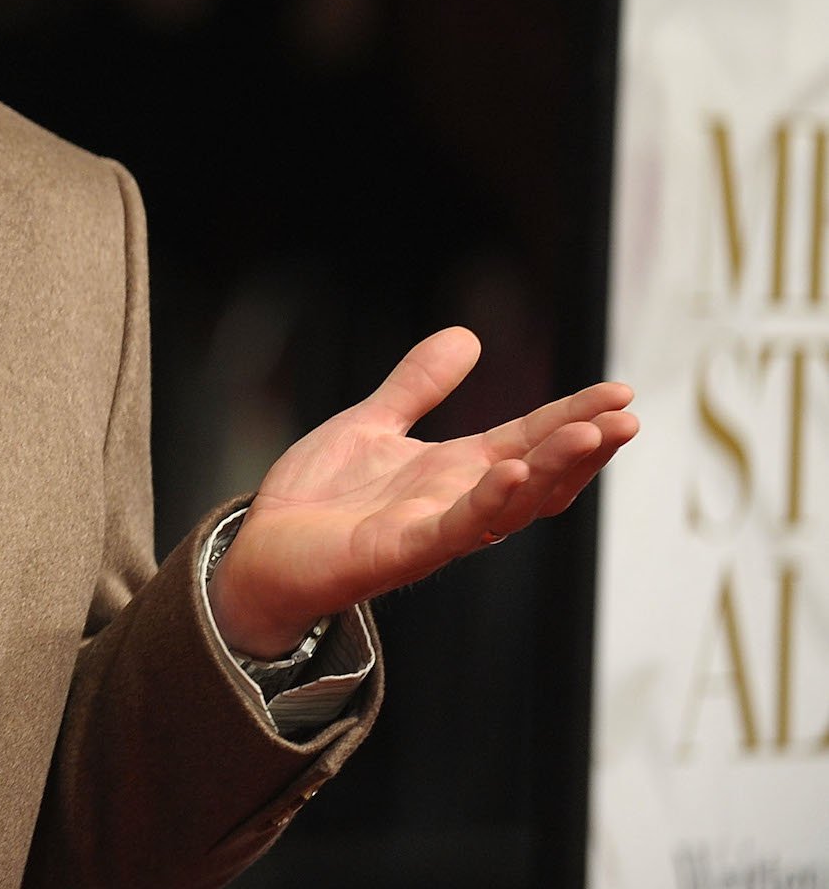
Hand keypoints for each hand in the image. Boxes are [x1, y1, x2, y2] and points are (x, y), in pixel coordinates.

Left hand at [206, 327, 636, 658]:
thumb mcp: (372, 423)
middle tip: (627, 417)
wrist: (262, 549)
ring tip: (591, 436)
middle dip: (584, 447)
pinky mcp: (401, 552)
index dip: (574, 416)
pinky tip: (513, 473)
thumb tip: (466, 335)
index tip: (620, 391)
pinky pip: (457, 530)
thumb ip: (418, 384)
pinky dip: (488, 503)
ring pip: (513, 505)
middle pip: (538, 473)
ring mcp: (434, 531)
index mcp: (455, 471)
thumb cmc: (318, 499)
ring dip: (554, 471)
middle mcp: (457, 503)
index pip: (529, 440)